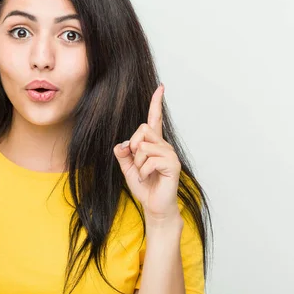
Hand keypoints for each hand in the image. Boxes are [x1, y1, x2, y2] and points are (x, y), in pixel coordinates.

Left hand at [113, 84, 181, 221]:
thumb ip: (123, 154)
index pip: (154, 119)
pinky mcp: (172, 165)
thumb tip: (121, 145)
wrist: (154, 206)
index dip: (156, 103)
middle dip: (133, 146)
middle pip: (142, 129)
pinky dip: (143, 172)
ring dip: (138, 163)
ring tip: (144, 174)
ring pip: (144, 146)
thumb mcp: (128, 168)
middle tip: (136, 162)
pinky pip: (149, 161)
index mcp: (154, 143)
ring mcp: (170, 154)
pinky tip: (148, 179)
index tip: (161, 87)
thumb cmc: (144, 186)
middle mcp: (164, 145)